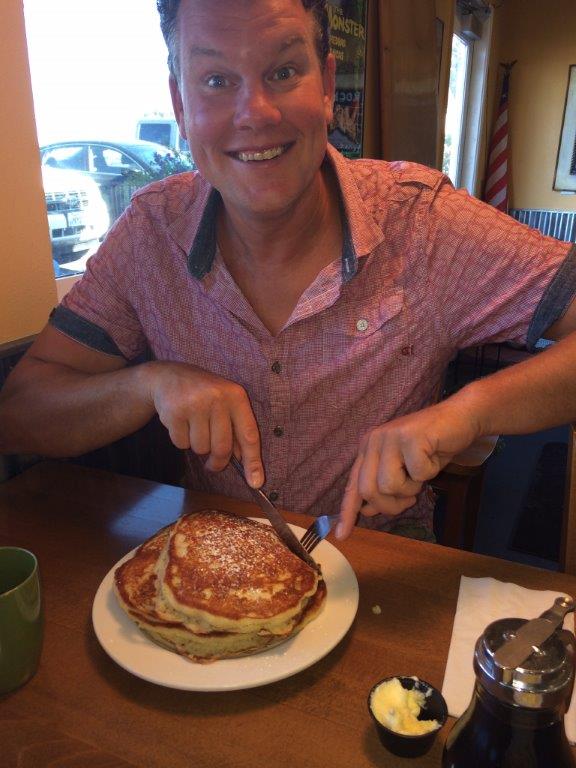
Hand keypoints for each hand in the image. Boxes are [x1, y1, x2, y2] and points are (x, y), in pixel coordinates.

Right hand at [144, 362, 262, 485]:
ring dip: (197, 447)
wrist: (168, 377)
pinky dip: (181, 441)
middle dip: (218, 462)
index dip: (253, 461)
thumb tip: (246, 462)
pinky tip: (181, 423)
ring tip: (194, 428)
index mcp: (236, 396)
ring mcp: (194, 404)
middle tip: (213, 465)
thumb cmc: (204, 395)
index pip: (249, 435)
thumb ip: (237, 429)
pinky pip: (181, 444)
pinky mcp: (174, 412)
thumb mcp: (225, 404)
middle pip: (222, 448)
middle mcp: (217, 398)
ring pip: (200, 449)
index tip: (256, 483)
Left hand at [335, 398, 480, 538]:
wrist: (460, 418)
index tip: (341, 536)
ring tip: (422, 473)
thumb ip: (384, 488)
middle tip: (409, 501)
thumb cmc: (432, 447)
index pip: (353, 485)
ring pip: (390, 485)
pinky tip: (433, 456)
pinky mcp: (409, 437)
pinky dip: (430, 473)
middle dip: (390, 505)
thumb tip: (367, 511)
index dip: (347, 512)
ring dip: (412, 488)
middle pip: (368, 491)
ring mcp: (390, 437)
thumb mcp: (405, 472)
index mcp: (368, 449)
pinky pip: (417, 474)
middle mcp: (373, 441)